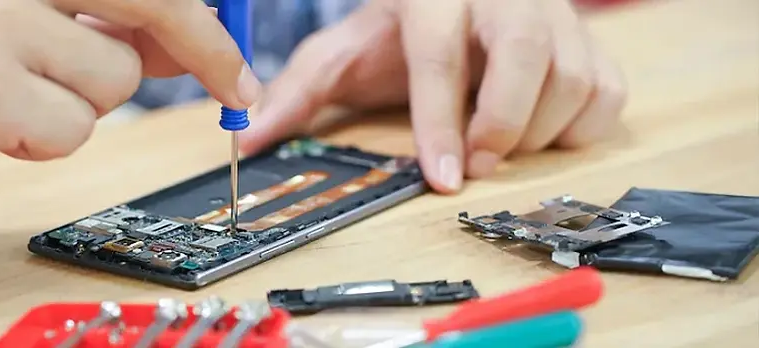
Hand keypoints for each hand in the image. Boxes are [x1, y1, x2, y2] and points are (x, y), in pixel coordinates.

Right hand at [0, 0, 260, 217]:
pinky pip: (74, 128)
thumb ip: (105, 30)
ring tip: (20, 104)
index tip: (238, 53)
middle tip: (235, 88)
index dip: (203, 17)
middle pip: (151, 2)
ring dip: (84, 108)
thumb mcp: (28, 32)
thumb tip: (192, 44)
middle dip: (204, 51)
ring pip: (114, 82)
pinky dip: (49, 141)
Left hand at [238, 0, 625, 193]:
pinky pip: (607, 94)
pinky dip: (577, 130)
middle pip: (524, 52)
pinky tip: (536, 132)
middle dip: (500, 122)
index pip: (440, 55)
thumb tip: (246, 136)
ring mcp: (557, 14)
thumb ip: (299, 91)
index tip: (439, 179)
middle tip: (472, 165)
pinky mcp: (592, 41)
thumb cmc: (398, 32)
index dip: (439, 122)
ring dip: (535, 133)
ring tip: (494, 145)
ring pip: (572, 78)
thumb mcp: (345, 54)